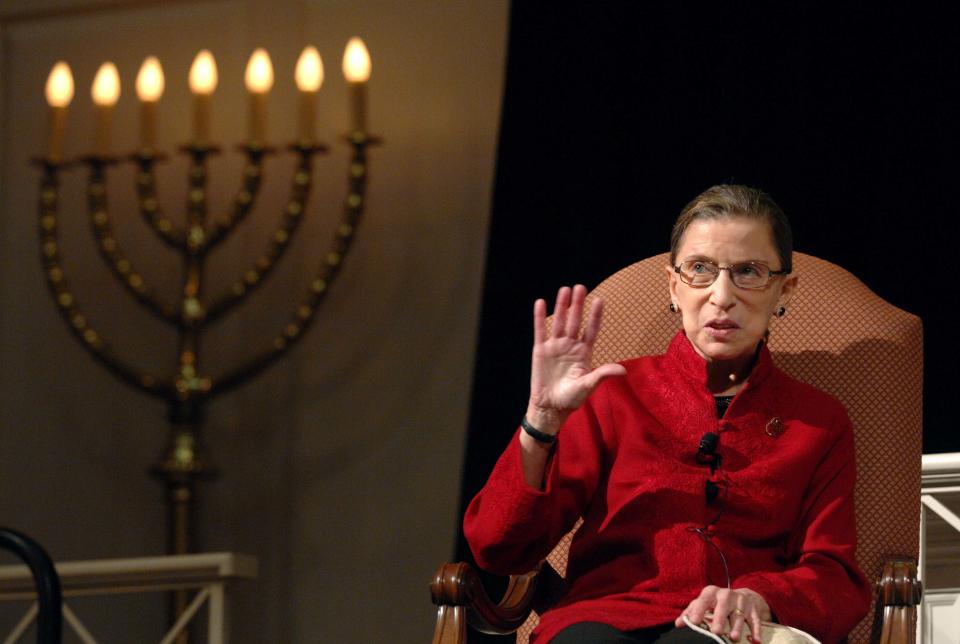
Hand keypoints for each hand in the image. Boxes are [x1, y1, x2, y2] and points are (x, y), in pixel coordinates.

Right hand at [526, 285, 626, 433]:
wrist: (551, 407)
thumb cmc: (572, 398)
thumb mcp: (589, 385)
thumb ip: (603, 374)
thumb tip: (623, 369)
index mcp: (584, 353)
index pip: (591, 330)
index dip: (595, 316)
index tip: (599, 301)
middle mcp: (570, 346)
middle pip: (575, 321)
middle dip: (578, 304)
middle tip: (581, 287)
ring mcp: (555, 346)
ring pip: (559, 322)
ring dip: (562, 306)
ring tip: (565, 290)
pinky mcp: (540, 350)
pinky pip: (540, 330)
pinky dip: (540, 317)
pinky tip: (541, 303)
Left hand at [675, 586, 770, 642]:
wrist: (743, 596)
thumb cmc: (716, 602)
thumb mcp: (704, 603)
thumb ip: (690, 612)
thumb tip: (679, 624)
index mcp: (711, 592)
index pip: (703, 600)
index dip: (698, 610)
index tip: (693, 622)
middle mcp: (726, 595)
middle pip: (722, 607)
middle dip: (719, 619)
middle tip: (715, 631)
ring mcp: (741, 602)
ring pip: (739, 616)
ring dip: (737, 627)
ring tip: (734, 638)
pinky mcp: (754, 610)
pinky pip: (755, 620)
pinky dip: (756, 630)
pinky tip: (756, 640)